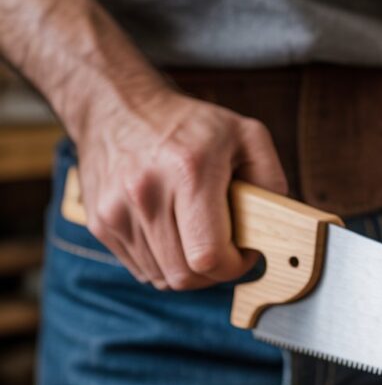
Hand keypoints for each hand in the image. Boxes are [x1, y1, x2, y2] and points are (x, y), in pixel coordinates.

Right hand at [75, 88, 287, 289]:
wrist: (118, 106)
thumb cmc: (190, 124)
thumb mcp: (247, 135)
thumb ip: (272, 180)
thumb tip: (279, 225)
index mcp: (189, 173)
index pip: (208, 257)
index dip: (234, 266)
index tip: (244, 251)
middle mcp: (146, 193)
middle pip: (185, 276)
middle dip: (214, 273)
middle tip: (225, 249)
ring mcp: (116, 210)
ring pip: (162, 278)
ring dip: (187, 269)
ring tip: (198, 236)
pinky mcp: (99, 222)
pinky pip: (140, 269)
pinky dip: (163, 262)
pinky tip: (173, 234)